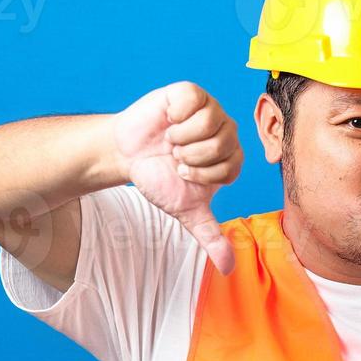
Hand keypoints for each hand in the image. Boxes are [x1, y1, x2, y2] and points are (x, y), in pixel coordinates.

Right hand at [113, 82, 243, 274]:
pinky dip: (175, 116)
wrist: (128, 154)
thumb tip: (227, 268)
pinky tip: (168, 121)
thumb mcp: (186, 210)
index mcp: (232, 158)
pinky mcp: (190, 93)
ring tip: (170, 140)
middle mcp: (227, 132)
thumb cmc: (160, 178)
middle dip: (190, 157)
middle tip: (175, 156)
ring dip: (181, 138)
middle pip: (223, 144)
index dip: (201, 174)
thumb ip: (209, 236)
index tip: (183, 173)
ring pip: (210, 122)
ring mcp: (210, 109)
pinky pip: (193, 100)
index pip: (231, 168)